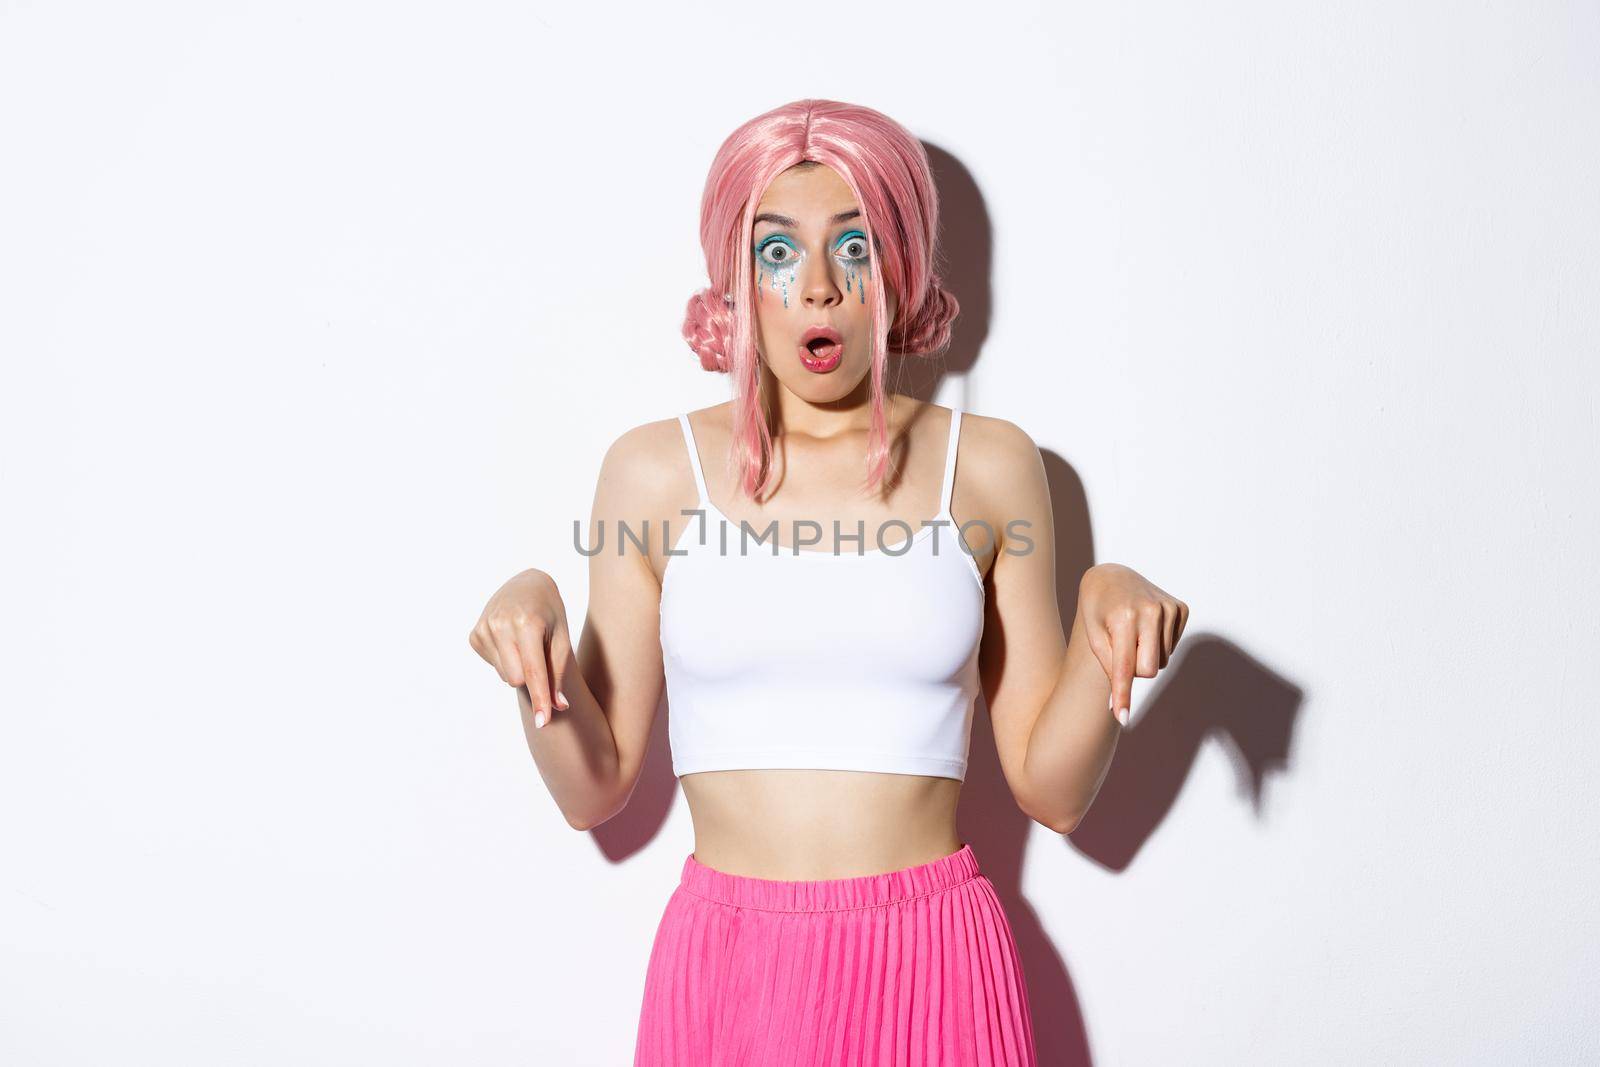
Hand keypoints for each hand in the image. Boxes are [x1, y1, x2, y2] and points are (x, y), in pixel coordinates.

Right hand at [467, 569, 572, 726]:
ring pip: (505, 675)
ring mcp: (484, 628)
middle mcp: (501, 624)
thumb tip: (558, 707)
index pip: (534, 671)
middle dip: (531, 677)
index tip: (542, 723)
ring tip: (525, 643)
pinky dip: (506, 660)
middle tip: (540, 654)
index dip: (540, 698)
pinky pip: (495, 665)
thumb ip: (557, 674)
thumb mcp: (561, 639)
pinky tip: (511, 640)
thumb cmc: (549, 613)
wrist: (527, 585)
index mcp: (526, 623)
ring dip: (518, 667)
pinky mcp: (474, 635)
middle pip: (517, 679)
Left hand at [1078, 563, 1188, 726]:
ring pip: (1162, 661)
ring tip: (1133, 632)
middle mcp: (1150, 610)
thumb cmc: (1098, 612)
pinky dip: (1158, 644)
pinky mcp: (1181, 608)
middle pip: (1148, 670)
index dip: (1123, 694)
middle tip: (1121, 648)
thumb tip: (1119, 709)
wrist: (1112, 578)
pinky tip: (1147, 626)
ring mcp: (1169, 608)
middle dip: (1134, 669)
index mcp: (1124, 618)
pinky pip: (1172, 647)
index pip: (1125, 667)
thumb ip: (1110, 668)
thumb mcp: (1095, 637)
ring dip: (1146, 655)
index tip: (1123, 718)